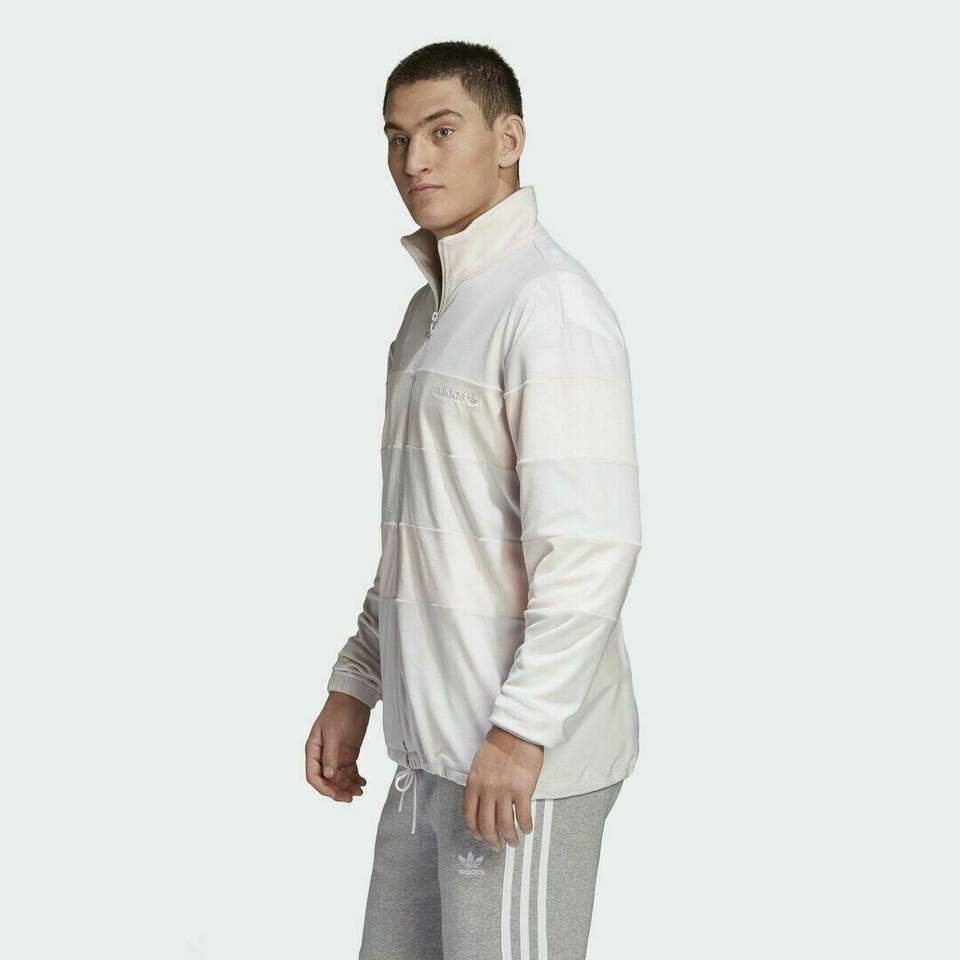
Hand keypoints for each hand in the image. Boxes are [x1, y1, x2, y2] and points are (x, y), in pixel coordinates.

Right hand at [305, 691, 370, 801]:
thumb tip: (329, 775)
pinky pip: (349, 771)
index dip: (324, 788)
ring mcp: (336, 755)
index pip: (314, 776)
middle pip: (327, 780)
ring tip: (359, 790)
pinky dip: (355, 779)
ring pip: (339, 778)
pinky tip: (362, 782)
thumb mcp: (333, 732)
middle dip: (337, 790)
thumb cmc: (339, 710)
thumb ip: (330, 755)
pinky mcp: (348, 753)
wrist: (354, 697)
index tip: (337, 794)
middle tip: (350, 797)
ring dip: (347, 786)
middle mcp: (323, 755)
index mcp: (313, 749)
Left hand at [464, 725, 543, 849]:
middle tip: (497, 845)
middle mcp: (487, 790)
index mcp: (474, 782)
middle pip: (486, 824)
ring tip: (514, 841)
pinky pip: (523, 816)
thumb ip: (479, 782)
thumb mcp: (480, 762)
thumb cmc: (500, 743)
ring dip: (510, 837)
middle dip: (492, 840)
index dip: (475, 830)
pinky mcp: (522, 790)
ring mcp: (504, 791)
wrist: (517, 731)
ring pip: (505, 825)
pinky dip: (525, 827)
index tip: (480, 836)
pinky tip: (527, 829)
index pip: (469, 814)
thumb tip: (483, 800)